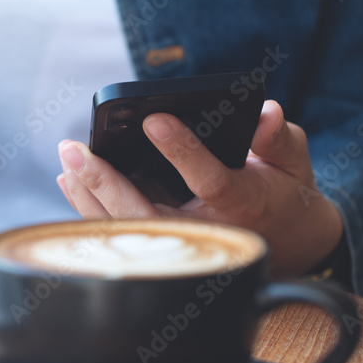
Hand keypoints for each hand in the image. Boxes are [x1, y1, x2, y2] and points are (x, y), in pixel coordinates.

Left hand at [56, 101, 342, 277]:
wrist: (287, 244)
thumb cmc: (284, 192)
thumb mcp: (294, 163)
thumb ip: (279, 138)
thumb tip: (266, 113)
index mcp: (244, 205)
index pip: (210, 179)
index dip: (182, 151)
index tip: (154, 120)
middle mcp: (207, 233)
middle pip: (147, 214)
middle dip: (106, 182)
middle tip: (74, 150)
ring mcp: (181, 246)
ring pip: (126, 231)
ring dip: (90, 198)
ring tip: (68, 163)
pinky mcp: (164, 250)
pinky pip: (121, 236)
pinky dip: (92, 211)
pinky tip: (73, 184)